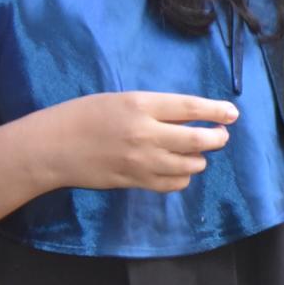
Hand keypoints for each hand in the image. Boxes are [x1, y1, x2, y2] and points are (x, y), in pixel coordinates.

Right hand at [29, 91, 235, 193]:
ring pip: (190, 165)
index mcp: (141, 105)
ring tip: (195, 151)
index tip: (233, 114)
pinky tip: (177, 169)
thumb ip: (157, 108)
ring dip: (199, 158)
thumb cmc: (84, 116)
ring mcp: (140, 161)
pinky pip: (173, 184)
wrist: (50, 148)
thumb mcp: (122, 100)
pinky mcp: (134, 181)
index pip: (191, 107)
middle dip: (217, 138)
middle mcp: (145, 134)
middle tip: (219, 135)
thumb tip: (194, 115)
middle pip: (198, 139)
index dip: (218, 111)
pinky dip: (182, 177)